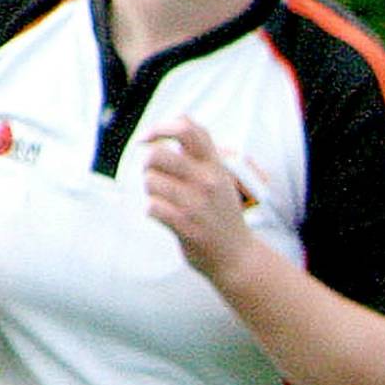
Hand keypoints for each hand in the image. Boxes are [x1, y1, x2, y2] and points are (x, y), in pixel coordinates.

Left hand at [140, 117, 258, 287]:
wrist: (238, 257)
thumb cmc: (222, 215)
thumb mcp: (221, 178)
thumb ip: (200, 153)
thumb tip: (169, 129)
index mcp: (214, 165)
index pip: (186, 128)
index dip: (160, 128)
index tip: (149, 139)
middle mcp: (207, 180)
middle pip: (157, 153)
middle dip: (147, 163)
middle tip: (153, 173)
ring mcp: (196, 204)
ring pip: (150, 181)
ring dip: (150, 191)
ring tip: (166, 200)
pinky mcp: (186, 226)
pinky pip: (152, 207)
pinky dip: (153, 211)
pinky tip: (165, 216)